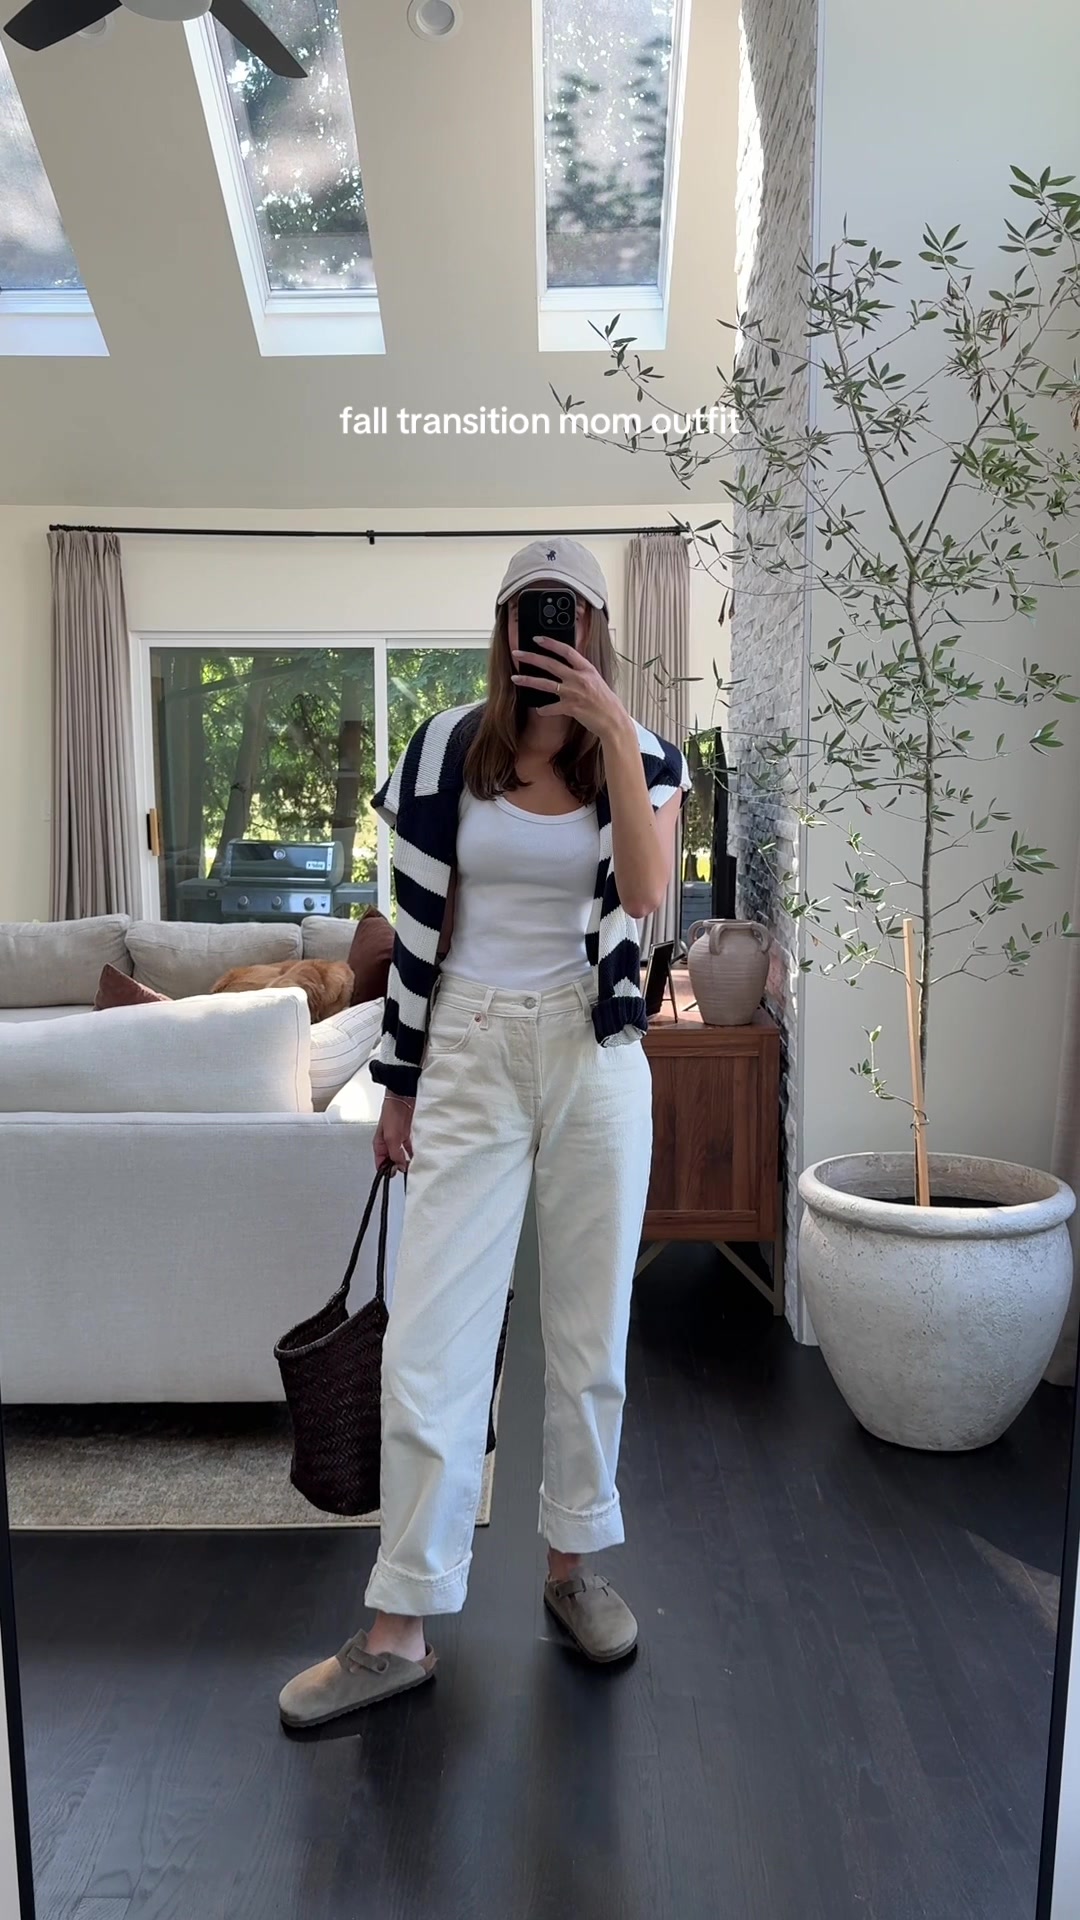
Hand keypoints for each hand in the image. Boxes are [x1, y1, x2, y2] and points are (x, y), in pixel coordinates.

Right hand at [375, 1094, 413, 1174]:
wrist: (404, 1096)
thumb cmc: (392, 1111)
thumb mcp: (390, 1137)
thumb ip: (395, 1153)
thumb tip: (400, 1167)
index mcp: (379, 1144)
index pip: (381, 1163)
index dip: (387, 1171)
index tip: (396, 1174)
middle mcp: (389, 1142)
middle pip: (393, 1161)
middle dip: (399, 1166)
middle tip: (407, 1170)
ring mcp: (400, 1138)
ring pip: (404, 1155)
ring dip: (409, 1160)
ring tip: (415, 1165)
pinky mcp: (410, 1133)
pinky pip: (413, 1147)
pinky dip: (416, 1152)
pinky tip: (420, 1155)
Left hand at [511, 638, 631, 740]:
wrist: (613, 719)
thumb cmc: (605, 701)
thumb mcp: (595, 679)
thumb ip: (581, 671)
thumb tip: (566, 665)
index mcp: (586, 669)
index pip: (566, 651)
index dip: (550, 643)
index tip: (537, 639)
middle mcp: (579, 678)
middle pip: (550, 664)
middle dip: (531, 657)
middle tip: (517, 653)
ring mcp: (574, 693)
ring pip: (545, 684)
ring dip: (528, 680)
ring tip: (515, 678)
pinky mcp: (570, 708)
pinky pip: (550, 708)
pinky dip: (543, 709)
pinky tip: (539, 709)